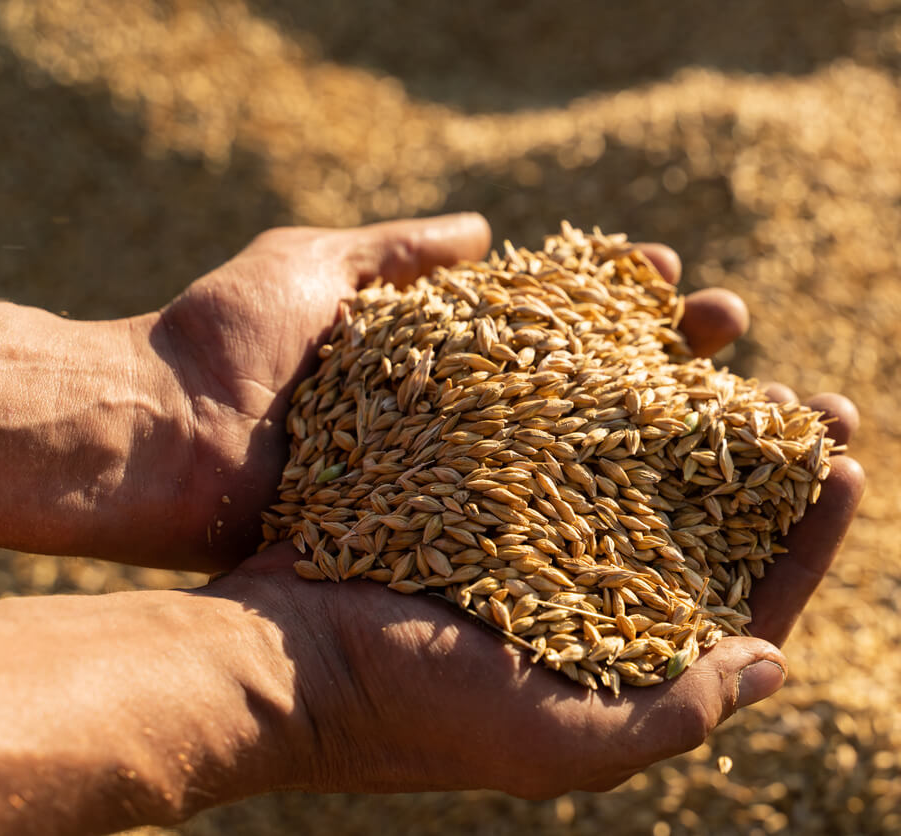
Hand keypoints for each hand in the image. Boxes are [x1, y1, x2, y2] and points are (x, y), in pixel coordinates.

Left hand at [143, 215, 777, 571]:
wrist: (150, 444)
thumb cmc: (222, 344)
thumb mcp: (312, 267)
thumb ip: (400, 251)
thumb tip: (488, 230)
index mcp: (450, 355)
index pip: (564, 318)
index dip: (628, 300)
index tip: (680, 280)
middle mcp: (470, 422)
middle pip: (597, 388)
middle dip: (677, 363)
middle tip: (744, 342)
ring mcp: (462, 484)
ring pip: (588, 461)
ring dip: (673, 445)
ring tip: (750, 424)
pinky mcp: (443, 541)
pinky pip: (538, 531)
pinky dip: (611, 521)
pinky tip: (681, 517)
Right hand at [206, 300, 862, 797]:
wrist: (281, 655)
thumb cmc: (417, 713)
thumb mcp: (556, 742)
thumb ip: (673, 714)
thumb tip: (778, 664)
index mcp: (629, 651)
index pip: (750, 596)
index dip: (809, 537)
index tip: (850, 467)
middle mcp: (598, 581)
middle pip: (712, 512)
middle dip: (771, 454)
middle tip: (822, 399)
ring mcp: (543, 520)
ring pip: (645, 447)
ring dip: (696, 391)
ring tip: (731, 326)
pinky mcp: (485, 471)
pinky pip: (562, 412)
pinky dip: (601, 366)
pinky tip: (633, 320)